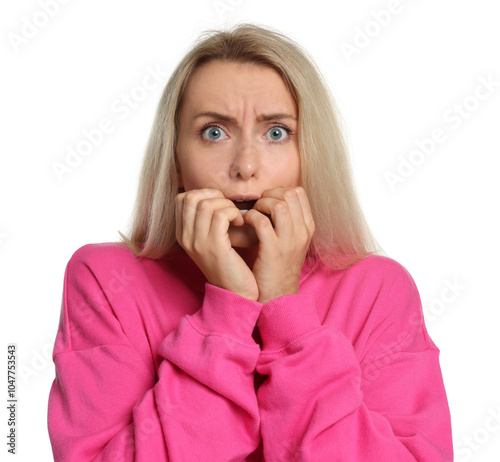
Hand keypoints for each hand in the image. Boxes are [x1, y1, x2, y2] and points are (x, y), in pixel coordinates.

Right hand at [175, 189, 258, 300]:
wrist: (235, 291)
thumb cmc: (229, 263)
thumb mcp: (211, 240)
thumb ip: (206, 220)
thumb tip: (213, 195)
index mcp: (182, 234)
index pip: (181, 199)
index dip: (203, 194)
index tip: (220, 205)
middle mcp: (185, 238)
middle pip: (191, 197)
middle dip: (214, 196)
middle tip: (228, 209)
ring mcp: (197, 243)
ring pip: (206, 204)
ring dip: (226, 205)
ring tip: (236, 217)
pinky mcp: (214, 247)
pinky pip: (221, 215)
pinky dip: (234, 213)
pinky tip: (241, 223)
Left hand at [243, 187, 314, 303]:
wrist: (278, 296)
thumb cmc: (279, 266)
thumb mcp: (292, 241)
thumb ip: (288, 220)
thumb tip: (273, 199)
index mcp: (307, 227)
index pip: (298, 193)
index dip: (279, 191)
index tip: (267, 201)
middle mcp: (302, 232)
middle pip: (289, 195)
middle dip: (269, 195)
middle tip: (258, 207)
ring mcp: (289, 242)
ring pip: (278, 205)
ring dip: (261, 205)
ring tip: (253, 215)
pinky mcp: (273, 251)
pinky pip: (261, 222)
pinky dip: (250, 217)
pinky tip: (246, 224)